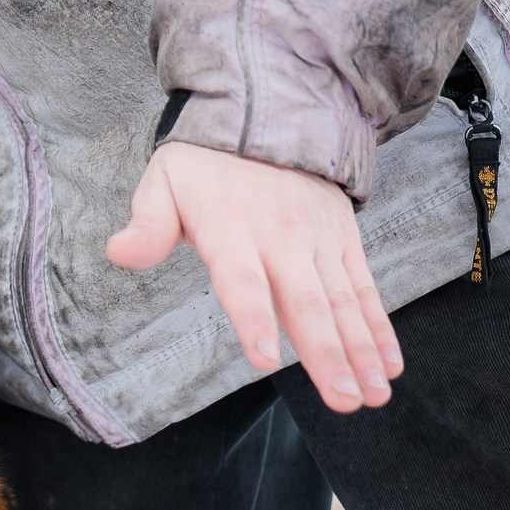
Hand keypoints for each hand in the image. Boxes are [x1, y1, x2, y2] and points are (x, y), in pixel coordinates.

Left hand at [107, 142, 401, 413]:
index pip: (243, 283)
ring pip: (343, 303)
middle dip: (327, 355)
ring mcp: (319, 240)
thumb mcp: (164, 182)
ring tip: (373, 396)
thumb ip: (147, 225)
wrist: (269, 110)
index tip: (267, 361)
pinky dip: (379, 328)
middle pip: (306, 303)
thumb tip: (118, 252)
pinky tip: (390, 366)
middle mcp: (282, 238)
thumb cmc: (205, 163)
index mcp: (232, 230)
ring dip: (362, 352)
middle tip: (344, 400)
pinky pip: (364, 288)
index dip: (255, 321)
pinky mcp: (343, 239)